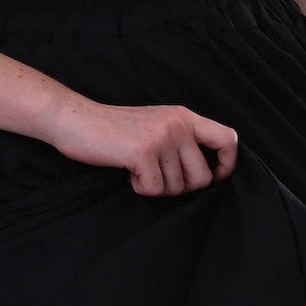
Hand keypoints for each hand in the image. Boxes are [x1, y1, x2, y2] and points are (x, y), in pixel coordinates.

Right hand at [51, 100, 237, 196]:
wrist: (77, 120)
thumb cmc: (115, 129)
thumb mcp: (156, 124)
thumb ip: (181, 139)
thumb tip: (208, 175)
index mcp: (184, 116)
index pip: (229, 139)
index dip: (226, 165)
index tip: (211, 178)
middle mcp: (178, 123)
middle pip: (203, 177)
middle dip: (180, 187)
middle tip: (157, 175)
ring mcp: (162, 136)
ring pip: (178, 188)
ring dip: (157, 186)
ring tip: (138, 167)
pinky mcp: (144, 152)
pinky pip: (155, 190)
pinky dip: (140, 188)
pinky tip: (128, 170)